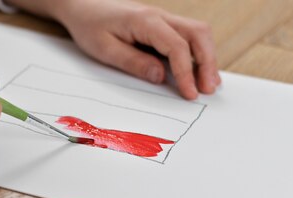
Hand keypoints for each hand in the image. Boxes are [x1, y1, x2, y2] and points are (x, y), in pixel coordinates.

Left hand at [51, 0, 220, 99]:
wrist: (83, 6)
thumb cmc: (90, 27)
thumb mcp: (105, 50)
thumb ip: (133, 63)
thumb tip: (160, 77)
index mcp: (145, 21)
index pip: (176, 46)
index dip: (186, 72)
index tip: (190, 93)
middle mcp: (159, 16)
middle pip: (198, 34)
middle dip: (208, 62)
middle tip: (209, 89)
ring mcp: (163, 18)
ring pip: (198, 33)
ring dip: (207, 57)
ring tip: (209, 84)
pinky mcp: (162, 25)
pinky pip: (188, 36)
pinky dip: (198, 53)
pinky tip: (199, 71)